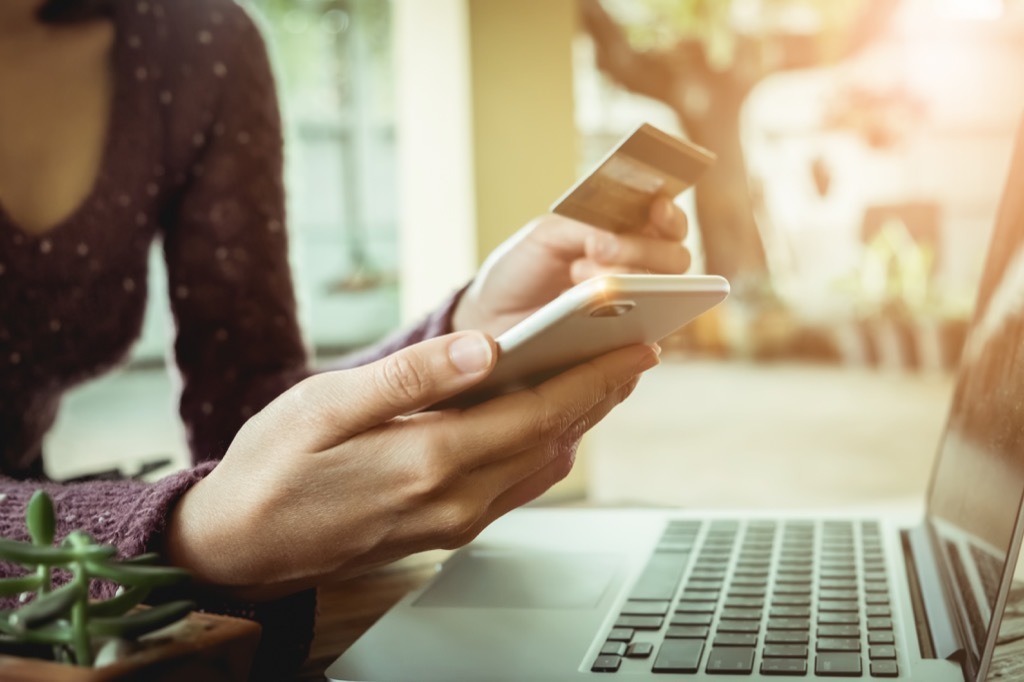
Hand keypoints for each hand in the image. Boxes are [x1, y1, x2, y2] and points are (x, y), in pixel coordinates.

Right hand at [163, 331, 658, 598]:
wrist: (240, 546)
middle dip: (599, 395)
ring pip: (539, 468)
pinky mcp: (444, 531)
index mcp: (429, 459)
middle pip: (552, 440)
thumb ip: (412, 378)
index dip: (594, 378)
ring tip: (599, 380)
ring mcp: (452, 522)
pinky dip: (542, 451)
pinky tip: (544, 425)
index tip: (635, 347)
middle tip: (634, 354)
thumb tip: (485, 348)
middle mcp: (454, 500)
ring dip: (576, 423)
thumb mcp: (326, 405)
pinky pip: (513, 488)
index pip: (538, 413)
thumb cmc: (272, 467)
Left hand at [453, 195, 690, 336]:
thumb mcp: (549, 234)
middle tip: (597, 248)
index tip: (656, 208)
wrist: (493, 318)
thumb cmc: (522, 270)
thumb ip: (587, 226)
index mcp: (627, 236)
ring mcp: (637, 311)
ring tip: (582, 274)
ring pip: (664, 296)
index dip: (670, 216)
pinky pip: (641, 338)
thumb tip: (612, 239)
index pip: (669, 224)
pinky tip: (592, 309)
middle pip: (675, 260)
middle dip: (641, 248)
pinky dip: (622, 320)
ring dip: (626, 279)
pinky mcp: (623, 349)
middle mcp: (639, 272)